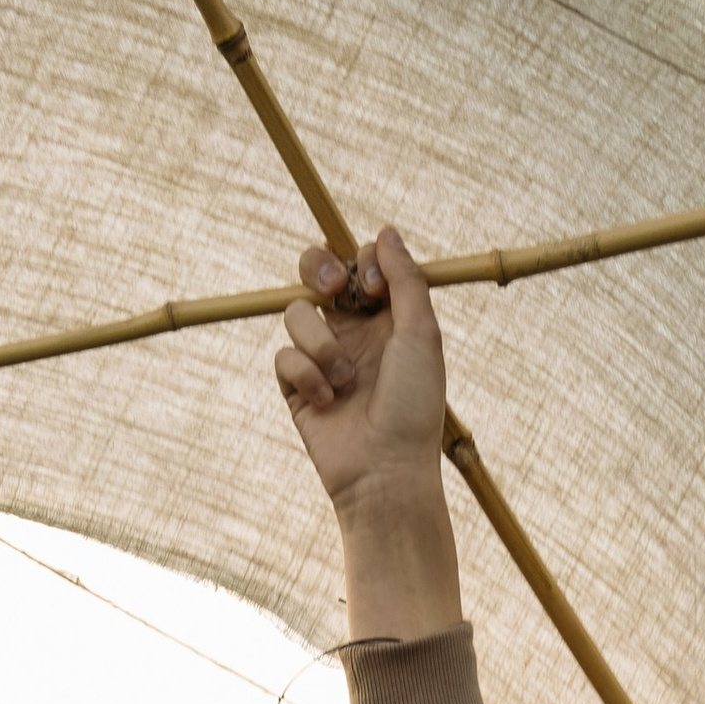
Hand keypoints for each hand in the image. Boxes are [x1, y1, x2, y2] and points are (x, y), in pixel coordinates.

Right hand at [276, 226, 462, 638]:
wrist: (385, 472)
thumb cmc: (413, 407)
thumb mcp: (421, 336)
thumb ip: (406, 280)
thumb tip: (385, 231)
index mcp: (388, 317)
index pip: (361, 262)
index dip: (363, 263)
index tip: (374, 287)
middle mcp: (353, 331)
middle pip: (316, 269)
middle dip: (318, 267)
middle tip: (334, 288)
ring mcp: (322, 357)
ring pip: (297, 312)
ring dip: (320, 342)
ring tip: (344, 380)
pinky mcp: (297, 386)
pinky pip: (283, 355)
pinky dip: (305, 374)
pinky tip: (328, 402)